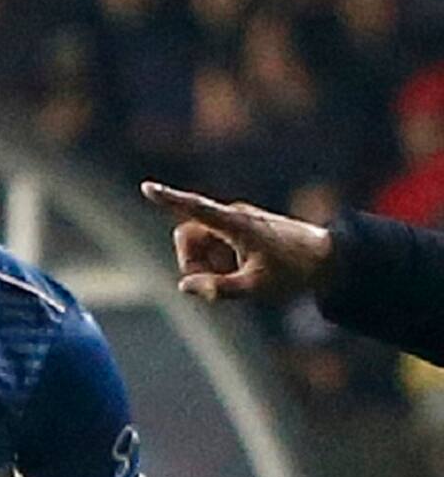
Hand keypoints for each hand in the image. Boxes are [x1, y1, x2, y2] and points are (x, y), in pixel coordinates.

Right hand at [140, 181, 332, 301]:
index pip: (195, 208)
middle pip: (188, 234)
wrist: (328, 260)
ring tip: (236, 278)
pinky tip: (242, 272)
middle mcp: (233, 217)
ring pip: (199, 242)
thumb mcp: (256, 287)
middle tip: (211, 284)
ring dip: (206, 264)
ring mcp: (236, 223)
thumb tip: (185, 286)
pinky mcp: (241, 230)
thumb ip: (218, 288)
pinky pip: (213, 245)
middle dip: (190, 261)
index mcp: (236, 224)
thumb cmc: (293, 272)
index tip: (147, 187)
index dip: (169, 199)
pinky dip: (217, 262)